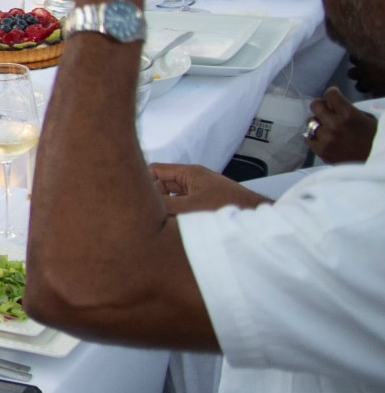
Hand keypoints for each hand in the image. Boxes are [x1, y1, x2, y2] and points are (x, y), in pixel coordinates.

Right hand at [152, 163, 267, 214]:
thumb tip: (143, 208)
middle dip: (153, 196)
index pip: (155, 170)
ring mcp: (199, 188)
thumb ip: (166, 204)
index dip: (142, 181)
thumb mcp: (191, 207)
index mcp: (188, 172)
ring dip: (165, 204)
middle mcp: (192, 177)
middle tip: (146, 213)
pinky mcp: (205, 199)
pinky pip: (183, 202)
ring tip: (160, 219)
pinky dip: (177, 210)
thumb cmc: (228, 206)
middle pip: (162, 182)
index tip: (135, 197)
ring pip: (172, 194)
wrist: (256, 214)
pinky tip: (175, 223)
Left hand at [307, 86, 376, 164]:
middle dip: (322, 105)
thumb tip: (335, 105)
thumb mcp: (368, 119)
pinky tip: (322, 137)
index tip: (334, 96)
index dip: (332, 93)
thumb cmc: (375, 139)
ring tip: (327, 127)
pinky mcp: (321, 151)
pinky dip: (314, 136)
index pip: (330, 95)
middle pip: (315, 106)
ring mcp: (325, 139)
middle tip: (328, 110)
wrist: (376, 162)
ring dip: (319, 122)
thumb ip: (350, 110)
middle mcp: (334, 125)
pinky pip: (308, 138)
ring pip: (310, 122)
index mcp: (348, 115)